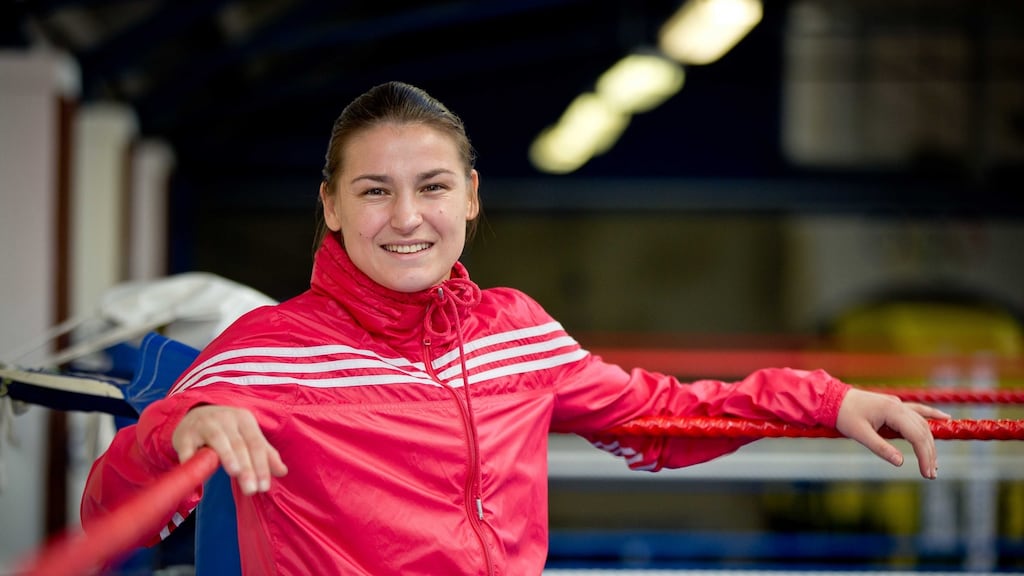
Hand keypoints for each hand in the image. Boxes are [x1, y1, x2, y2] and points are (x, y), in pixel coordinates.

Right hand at [172, 405, 287, 494]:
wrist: (194, 415)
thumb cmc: (227, 431)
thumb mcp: (247, 436)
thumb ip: (265, 454)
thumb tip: (282, 471)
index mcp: (244, 419)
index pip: (257, 444)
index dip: (262, 465)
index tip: (264, 487)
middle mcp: (226, 419)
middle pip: (240, 445)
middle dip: (247, 468)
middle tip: (252, 490)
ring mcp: (205, 424)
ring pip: (219, 441)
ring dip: (227, 457)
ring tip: (235, 473)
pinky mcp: (185, 434)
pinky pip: (188, 450)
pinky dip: (192, 462)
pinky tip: (197, 479)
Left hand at [835, 388, 951, 478]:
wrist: (832, 398)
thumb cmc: (844, 416)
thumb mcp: (860, 434)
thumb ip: (881, 448)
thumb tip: (900, 462)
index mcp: (892, 411)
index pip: (916, 436)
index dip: (924, 456)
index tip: (927, 473)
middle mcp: (899, 406)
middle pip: (922, 431)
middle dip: (929, 453)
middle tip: (931, 475)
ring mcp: (898, 404)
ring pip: (922, 423)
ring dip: (929, 443)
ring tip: (934, 463)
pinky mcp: (894, 405)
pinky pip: (918, 410)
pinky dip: (931, 414)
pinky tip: (946, 418)